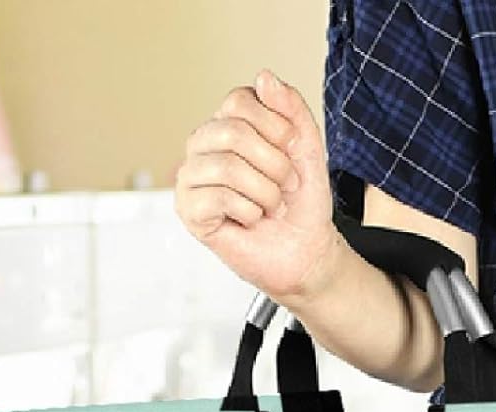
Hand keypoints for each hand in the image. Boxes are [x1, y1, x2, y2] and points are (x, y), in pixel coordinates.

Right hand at [175, 70, 339, 306]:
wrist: (306, 251)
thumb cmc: (302, 202)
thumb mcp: (307, 147)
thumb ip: (291, 108)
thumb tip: (264, 76)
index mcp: (228, 123)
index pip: (240, 101)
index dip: (277, 129)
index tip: (292, 154)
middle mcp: (204, 144)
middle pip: (233, 132)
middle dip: (274, 165)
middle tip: (285, 186)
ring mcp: (191, 175)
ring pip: (228, 166)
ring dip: (265, 193)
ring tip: (270, 206)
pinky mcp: (188, 209)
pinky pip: (219, 198)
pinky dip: (249, 212)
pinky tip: (251, 219)